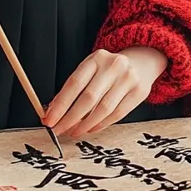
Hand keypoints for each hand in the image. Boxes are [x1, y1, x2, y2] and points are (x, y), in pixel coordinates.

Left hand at [43, 46, 167, 137]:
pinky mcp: (139, 92)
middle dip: (70, 118)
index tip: (49, 119)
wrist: (141, 61)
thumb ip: (74, 87)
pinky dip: (101, 124)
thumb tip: (54, 110)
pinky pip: (117, 114)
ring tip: (73, 131)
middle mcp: (113, 66)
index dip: (60, 104)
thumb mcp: (91, 69)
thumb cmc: (108, 69)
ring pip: (103, 109)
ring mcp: (128, 78)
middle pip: (88, 98)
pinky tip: (90, 128)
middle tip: (59, 129)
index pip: (74, 84)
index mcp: (96, 58)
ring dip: (85, 125)